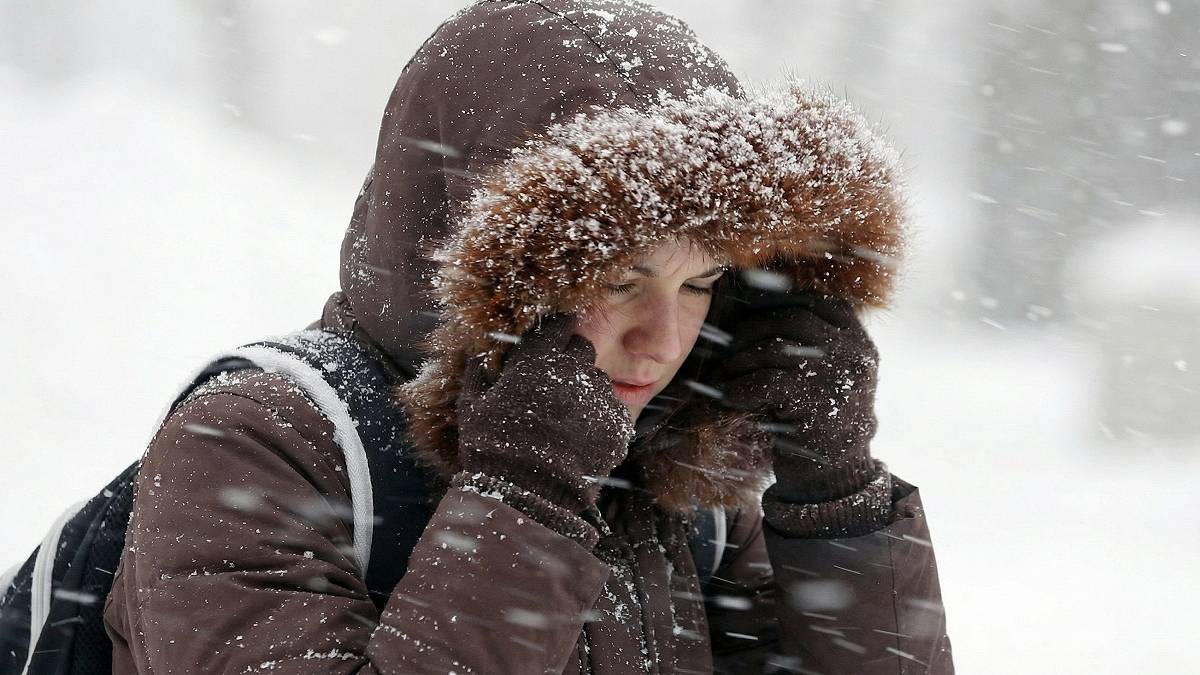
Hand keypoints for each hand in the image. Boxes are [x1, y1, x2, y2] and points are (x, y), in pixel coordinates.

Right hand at [455, 313, 634, 513]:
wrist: (526, 496)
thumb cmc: (492, 449)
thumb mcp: (472, 408)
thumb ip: (477, 373)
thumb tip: (475, 352)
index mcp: (536, 362)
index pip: (558, 326)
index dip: (558, 328)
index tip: (556, 336)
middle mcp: (571, 372)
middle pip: (582, 349)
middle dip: (571, 360)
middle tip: (557, 384)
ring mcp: (597, 398)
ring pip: (599, 381)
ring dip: (586, 391)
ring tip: (568, 419)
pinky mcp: (616, 426)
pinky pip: (613, 412)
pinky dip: (602, 421)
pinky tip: (583, 439)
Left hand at [708, 278, 880, 503]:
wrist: (836, 475)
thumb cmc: (822, 421)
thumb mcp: (832, 376)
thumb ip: (815, 344)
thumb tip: (763, 313)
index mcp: (859, 342)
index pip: (822, 303)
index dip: (784, 303)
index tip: (756, 315)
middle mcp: (853, 353)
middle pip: (794, 319)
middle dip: (754, 329)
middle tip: (731, 346)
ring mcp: (836, 376)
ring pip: (775, 348)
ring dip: (741, 360)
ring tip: (723, 373)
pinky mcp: (814, 403)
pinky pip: (765, 382)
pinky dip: (739, 388)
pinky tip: (727, 397)